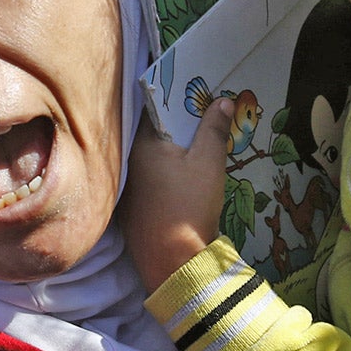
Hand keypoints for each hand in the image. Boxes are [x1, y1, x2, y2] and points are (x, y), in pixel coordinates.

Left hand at [119, 98, 234, 289]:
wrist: (171, 260)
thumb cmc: (188, 205)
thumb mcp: (208, 163)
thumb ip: (214, 130)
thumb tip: (223, 101)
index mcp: (142, 144)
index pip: (153, 109)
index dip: (174, 97)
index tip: (194, 89)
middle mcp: (128, 161)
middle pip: (152, 133)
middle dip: (176, 123)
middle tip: (202, 111)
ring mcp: (128, 185)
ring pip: (150, 156)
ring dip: (170, 148)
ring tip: (197, 137)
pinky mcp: (132, 206)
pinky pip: (149, 177)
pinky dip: (165, 170)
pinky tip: (183, 172)